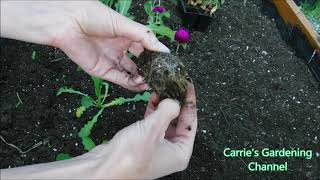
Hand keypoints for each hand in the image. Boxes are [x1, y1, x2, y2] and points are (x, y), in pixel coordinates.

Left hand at [54, 2, 170, 90]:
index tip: (166, 64)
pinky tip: (140, 84)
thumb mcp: (125, 25)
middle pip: (138, 63)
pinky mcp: (102, 71)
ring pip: (130, 74)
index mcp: (126, 36)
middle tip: (159, 76)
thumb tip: (165, 50)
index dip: (155, 56)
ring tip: (150, 82)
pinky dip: (130, 83)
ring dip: (141, 79)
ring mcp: (111, 60)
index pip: (145, 49)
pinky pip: (119, 79)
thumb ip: (146, 38)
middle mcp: (120, 49)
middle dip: (149, 70)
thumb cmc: (95, 16)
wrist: (68, 22)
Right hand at [89, 83, 196, 178]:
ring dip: (164, 105)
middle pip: (179, 122)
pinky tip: (153, 98)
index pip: (190, 122)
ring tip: (164, 88)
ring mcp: (157, 147)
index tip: (188, 86)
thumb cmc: (130, 157)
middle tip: (176, 84)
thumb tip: (174, 101)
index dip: (190, 102)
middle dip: (176, 102)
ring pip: (165, 121)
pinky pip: (153, 124)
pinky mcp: (144, 142)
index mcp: (180, 153)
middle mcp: (171, 151)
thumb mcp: (153, 129)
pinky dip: (153, 111)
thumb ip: (167, 111)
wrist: (103, 168)